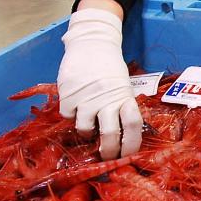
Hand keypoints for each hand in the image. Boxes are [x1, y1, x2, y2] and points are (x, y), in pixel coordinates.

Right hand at [57, 8, 143, 158]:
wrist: (91, 42)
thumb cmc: (109, 67)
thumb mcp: (122, 85)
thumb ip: (121, 106)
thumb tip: (121, 134)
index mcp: (125, 96)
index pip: (133, 125)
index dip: (132, 144)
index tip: (129, 156)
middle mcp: (107, 99)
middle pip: (110, 135)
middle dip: (109, 151)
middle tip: (107, 157)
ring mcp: (86, 98)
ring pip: (85, 130)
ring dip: (87, 134)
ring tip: (89, 126)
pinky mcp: (68, 95)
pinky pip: (68, 117)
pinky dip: (71, 117)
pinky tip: (76, 109)